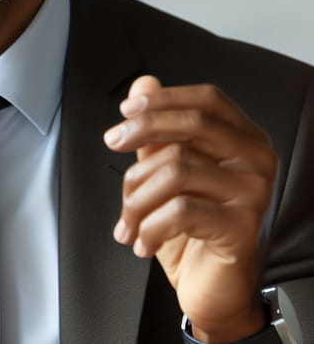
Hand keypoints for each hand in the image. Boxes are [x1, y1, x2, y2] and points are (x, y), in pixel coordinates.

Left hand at [104, 76, 274, 341]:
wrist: (211, 286)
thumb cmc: (189, 226)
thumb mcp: (166, 170)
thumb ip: (158, 127)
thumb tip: (144, 83)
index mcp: (242, 138)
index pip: (207, 100)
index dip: (164, 98)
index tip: (125, 109)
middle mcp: (256, 159)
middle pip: (193, 124)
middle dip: (142, 130)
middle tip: (112, 142)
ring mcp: (254, 192)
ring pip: (176, 169)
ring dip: (136, 197)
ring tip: (126, 222)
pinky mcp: (243, 227)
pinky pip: (179, 210)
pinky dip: (148, 226)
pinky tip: (142, 242)